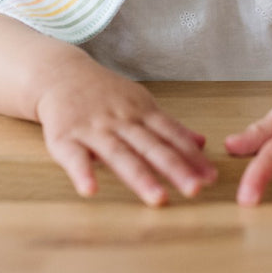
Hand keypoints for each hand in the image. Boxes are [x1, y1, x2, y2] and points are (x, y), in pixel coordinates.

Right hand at [35, 66, 216, 206]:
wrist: (60, 74)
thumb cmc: (105, 94)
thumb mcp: (141, 103)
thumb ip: (169, 126)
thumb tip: (201, 143)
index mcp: (142, 113)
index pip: (171, 136)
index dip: (192, 156)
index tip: (211, 176)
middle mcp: (122, 121)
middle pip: (151, 147)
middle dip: (175, 168)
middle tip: (196, 189)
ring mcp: (94, 129)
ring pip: (120, 154)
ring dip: (140, 177)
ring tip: (158, 199)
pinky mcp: (64, 138)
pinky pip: (74, 157)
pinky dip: (82, 172)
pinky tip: (90, 190)